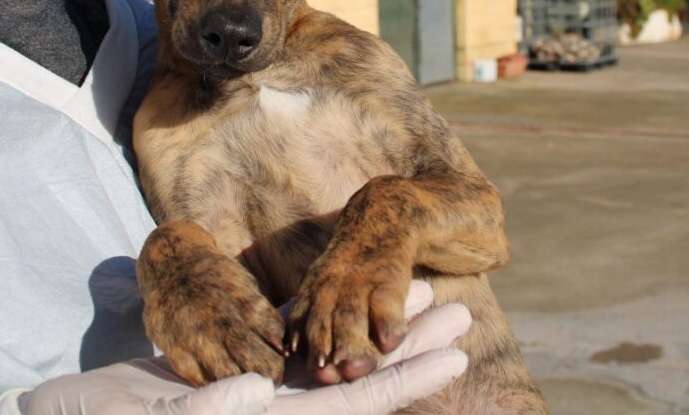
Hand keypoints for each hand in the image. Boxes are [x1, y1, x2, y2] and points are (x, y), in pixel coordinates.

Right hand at [0, 280, 469, 414]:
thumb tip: (261, 393)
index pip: (350, 409)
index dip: (403, 381)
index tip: (454, 355)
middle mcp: (271, 410)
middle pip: (357, 377)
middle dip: (407, 345)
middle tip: (459, 311)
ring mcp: (254, 384)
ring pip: (330, 350)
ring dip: (371, 320)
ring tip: (418, 291)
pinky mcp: (229, 358)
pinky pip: (286, 334)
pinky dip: (319, 311)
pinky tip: (343, 287)